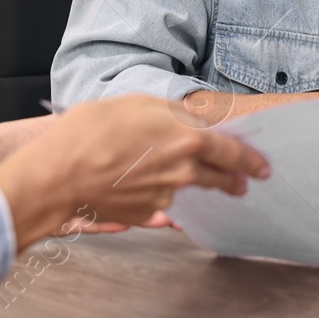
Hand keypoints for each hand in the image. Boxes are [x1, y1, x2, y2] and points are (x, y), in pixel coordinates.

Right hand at [0, 94, 270, 249]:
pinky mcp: (141, 213)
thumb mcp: (136, 104)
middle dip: (232, 180)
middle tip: (241, 182)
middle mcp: (182, 173)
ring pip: (185, 189)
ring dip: (189, 183)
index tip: (262, 167)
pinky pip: (158, 202)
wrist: (57, 175)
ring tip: (179, 174)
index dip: (250, 160)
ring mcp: (162, 197)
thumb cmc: (91, 132)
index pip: (231, 152)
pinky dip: (156, 192)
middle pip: (217, 178)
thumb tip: (189, 119)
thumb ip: (171, 112)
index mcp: (187, 141)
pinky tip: (140, 181)